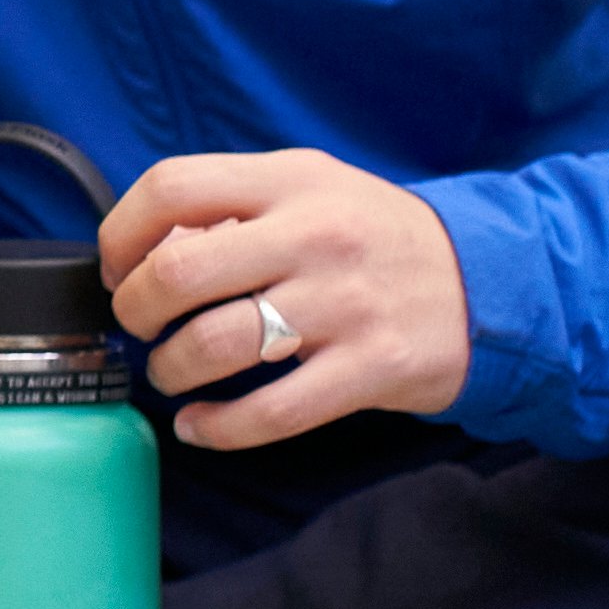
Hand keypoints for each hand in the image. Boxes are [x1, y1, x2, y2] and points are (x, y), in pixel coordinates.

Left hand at [101, 148, 470, 446]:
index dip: (122, 233)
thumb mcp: (311, 190)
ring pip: (215, 346)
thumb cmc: (374, 237)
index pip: (173, 186)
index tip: (116, 268)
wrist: (492, 280)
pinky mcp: (372, 368)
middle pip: (179, 272)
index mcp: (291, 181)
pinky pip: (270, 411)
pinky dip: (217, 428)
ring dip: (169, 369)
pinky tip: (199, 426)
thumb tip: (143, 249)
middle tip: (138, 325)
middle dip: (135, 310)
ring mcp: (345, 304)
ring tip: (171, 373)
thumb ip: (234, 206)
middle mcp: (315, 236)